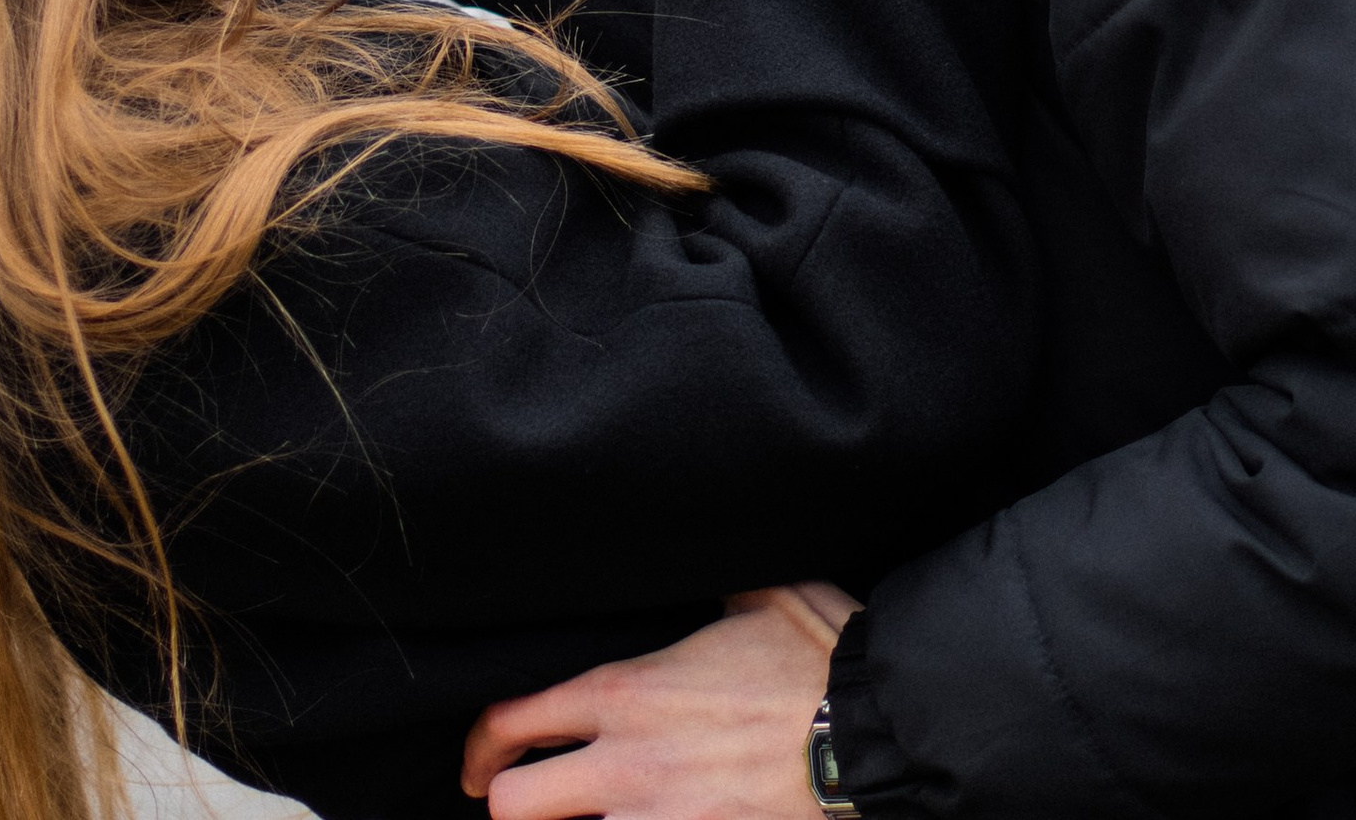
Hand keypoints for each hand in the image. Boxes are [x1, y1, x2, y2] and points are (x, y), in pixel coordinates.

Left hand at [461, 588, 852, 819]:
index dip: (482, 746)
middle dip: (511, 805)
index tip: (479, 762)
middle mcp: (628, 764)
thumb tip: (707, 562)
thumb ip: (711, 587)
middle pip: (516, 807)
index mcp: (625, 693)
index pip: (514, 723)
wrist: (876, 733)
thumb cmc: (816, 657)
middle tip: (521, 803)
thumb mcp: (753, 592)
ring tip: (583, 819)